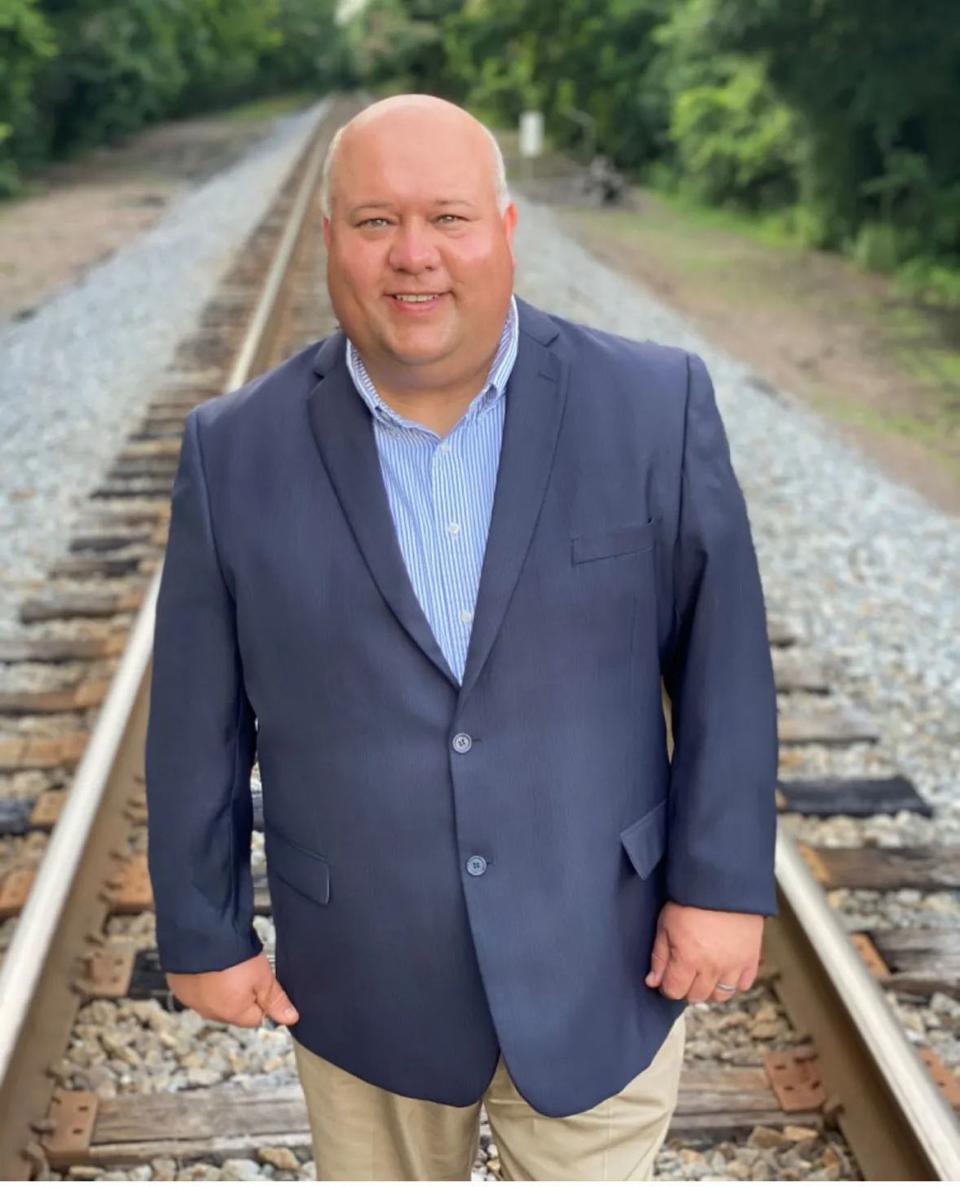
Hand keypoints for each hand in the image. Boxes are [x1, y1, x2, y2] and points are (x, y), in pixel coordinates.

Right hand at [166, 952, 299, 1026]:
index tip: (261, 981)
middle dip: (240, 993)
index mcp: (232, 1013)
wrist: (201, 933)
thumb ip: (276, 1000)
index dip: (262, 999)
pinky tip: (208, 964)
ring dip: (220, 987)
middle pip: (233, 1010)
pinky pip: (195, 988)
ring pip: (213, 999)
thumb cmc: (233, 954)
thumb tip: (290, 1019)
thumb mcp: (263, 976)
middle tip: (243, 969)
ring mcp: (191, 1000)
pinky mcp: (178, 986)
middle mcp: (209, 1012)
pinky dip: (202, 979)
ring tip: (225, 964)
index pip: (255, 1018)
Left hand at [645, 901, 762, 1002]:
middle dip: (687, 989)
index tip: (667, 977)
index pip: (674, 991)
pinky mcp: (751, 958)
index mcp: (687, 959)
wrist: (723, 882)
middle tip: (685, 973)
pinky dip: (734, 982)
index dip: (667, 986)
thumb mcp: (665, 924)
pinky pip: (744, 984)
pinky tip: (725, 969)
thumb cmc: (690, 900)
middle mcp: (712, 967)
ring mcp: (734, 965)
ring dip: (710, 989)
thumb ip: (659, 956)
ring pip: (721, 995)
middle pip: (697, 996)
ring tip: (704, 973)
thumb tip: (653, 982)